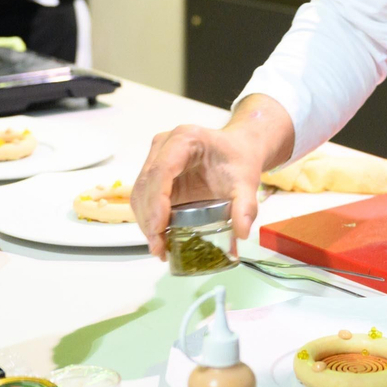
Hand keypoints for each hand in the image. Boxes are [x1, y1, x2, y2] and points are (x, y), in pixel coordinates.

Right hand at [131, 94, 294, 260]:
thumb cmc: (238, 158)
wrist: (236, 148)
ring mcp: (155, 158)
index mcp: (185, 139)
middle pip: (146, 183)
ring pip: (139, 192)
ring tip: (159, 247)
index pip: (162, 170)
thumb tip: (241, 232)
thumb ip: (246, 206)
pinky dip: (148, 218)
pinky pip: (144, 197)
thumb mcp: (247, 181)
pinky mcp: (154, 173)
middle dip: (149, 218)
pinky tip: (159, 237)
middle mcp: (164, 145)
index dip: (156, 201)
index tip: (159, 228)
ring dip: (145, 222)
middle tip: (159, 247)